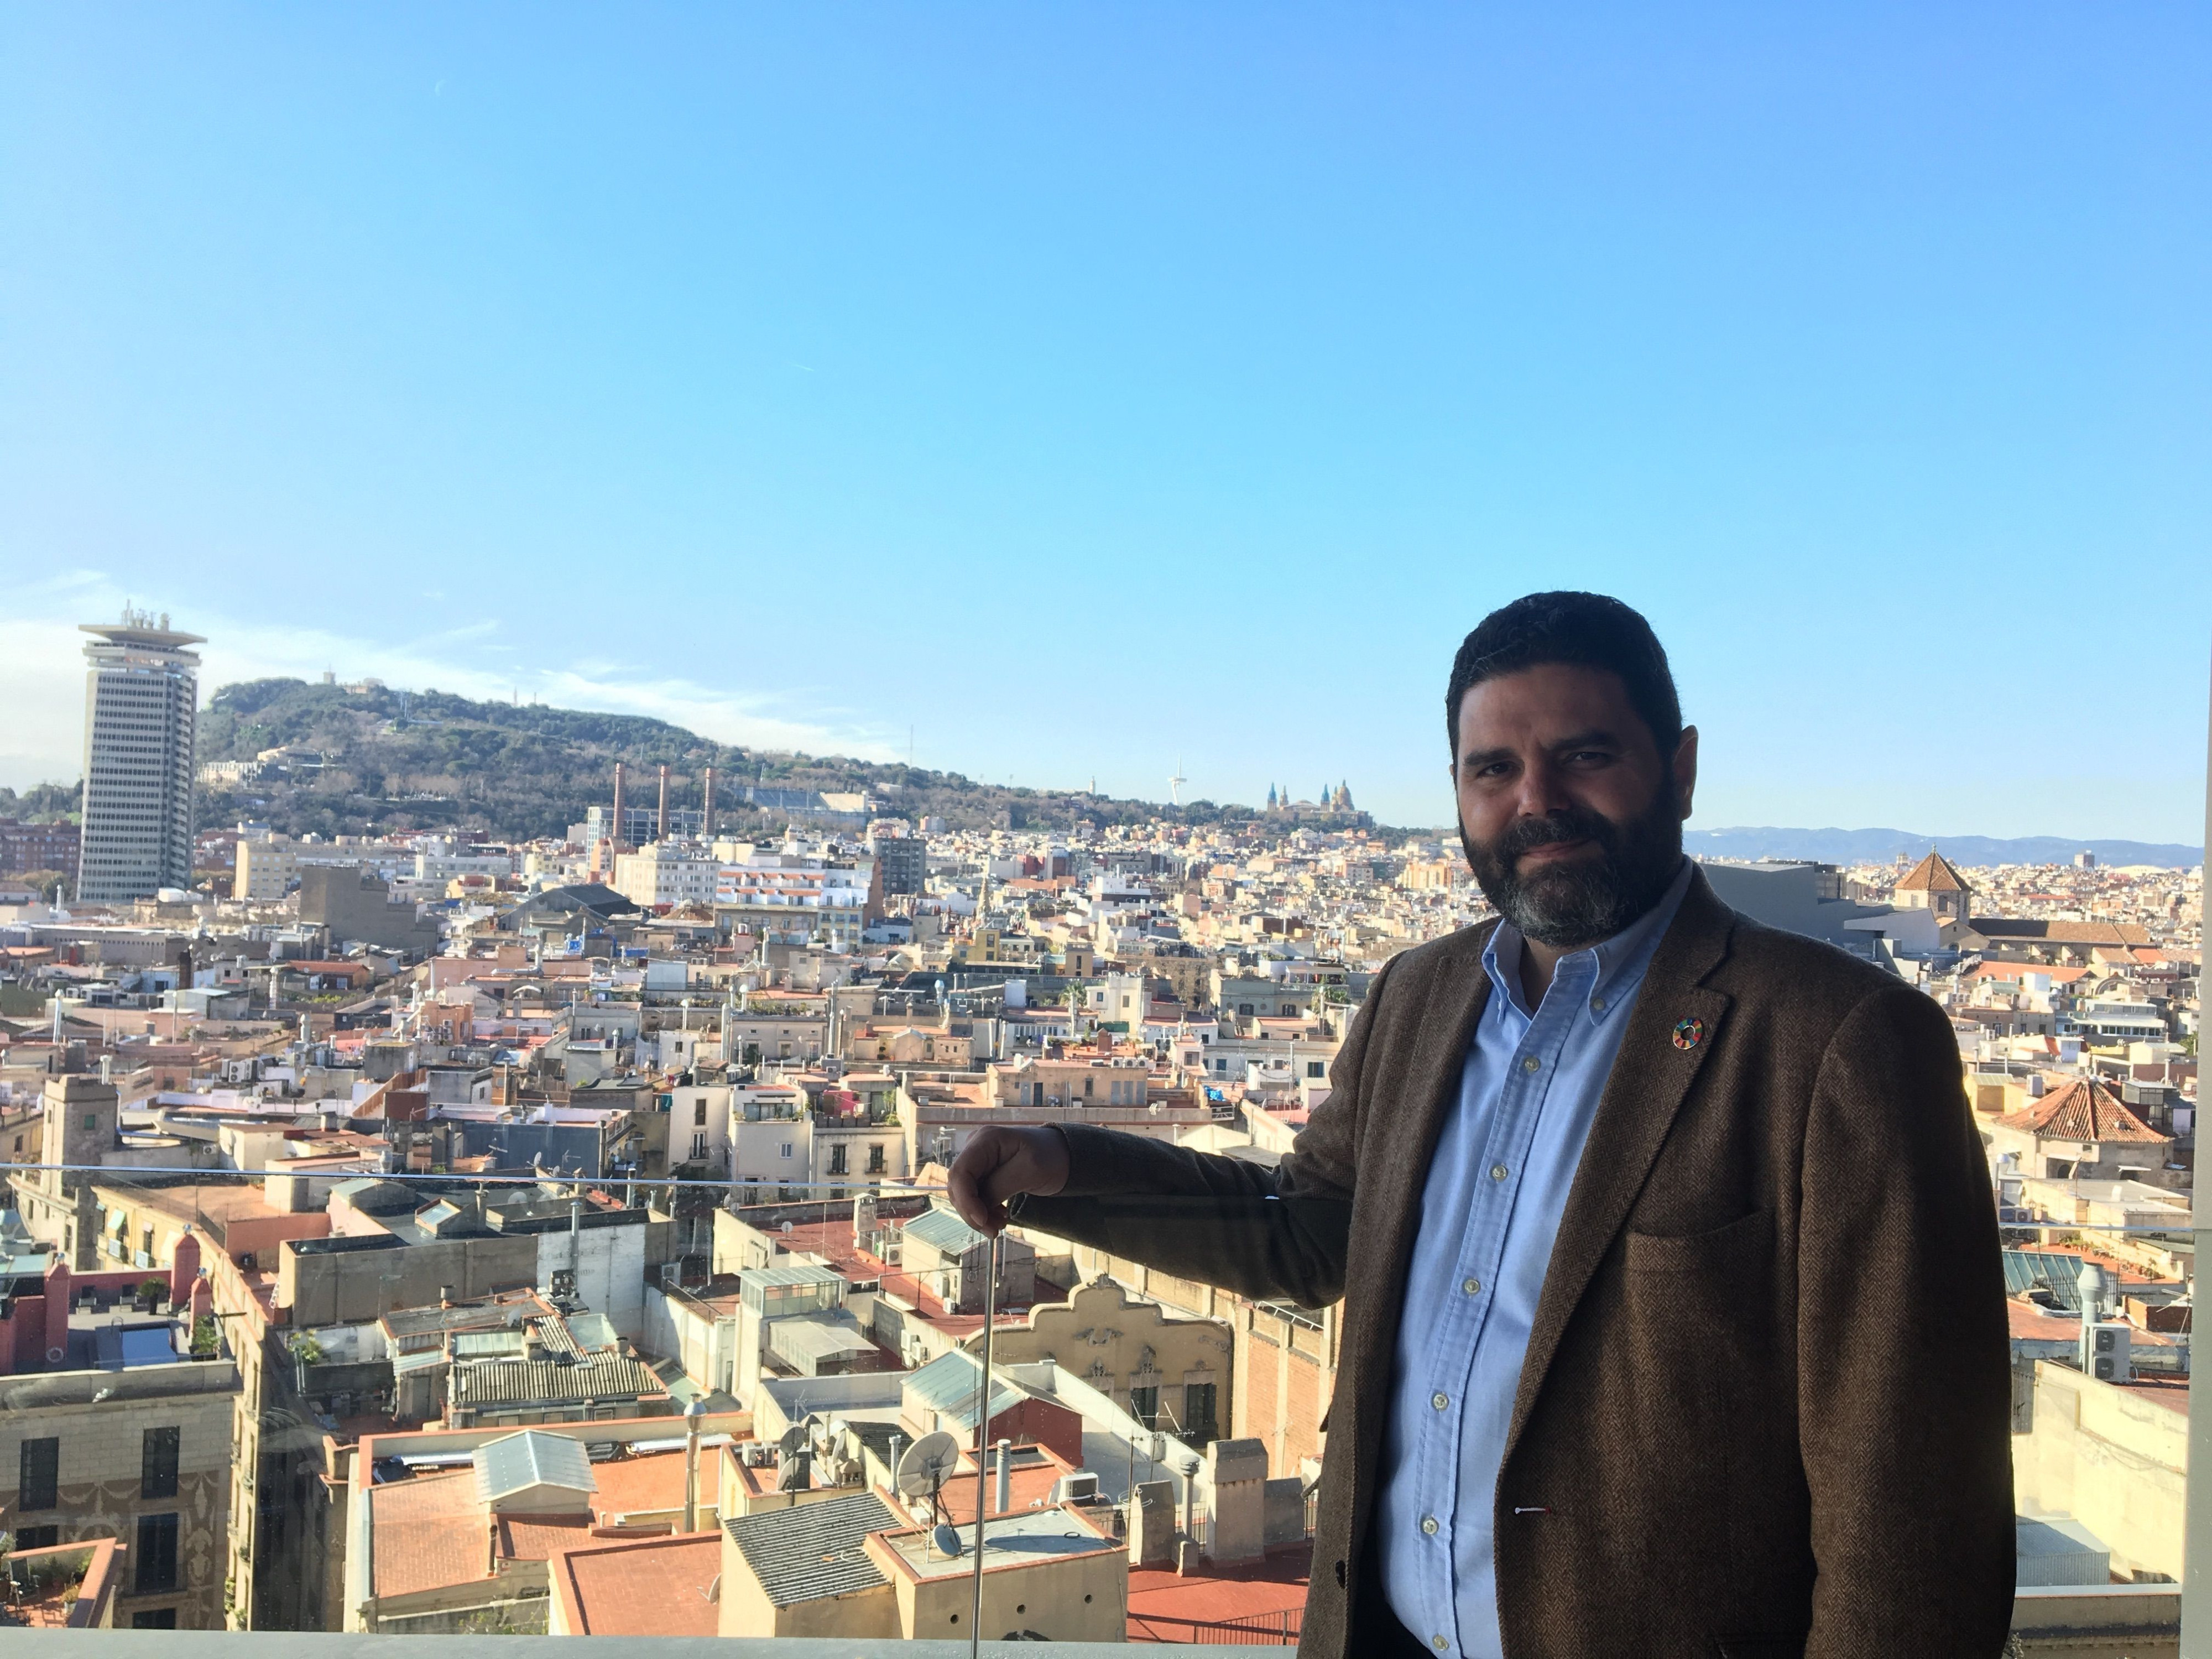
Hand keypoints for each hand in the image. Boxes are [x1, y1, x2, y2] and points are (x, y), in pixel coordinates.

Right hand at [948, 1125, 1069, 1234]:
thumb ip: (999, 1187)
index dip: (966, 1200)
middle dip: (972, 1212)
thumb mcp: (1029, 1171)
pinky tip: (1000, 1217)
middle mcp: (976, 1148)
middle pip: (958, 1186)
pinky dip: (984, 1210)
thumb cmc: (1051, 1158)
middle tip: (993, 1231)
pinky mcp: (984, 1173)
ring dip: (978, 1214)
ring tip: (1000, 1226)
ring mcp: (979, 1160)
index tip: (982, 1221)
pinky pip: (975, 1195)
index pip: (960, 1172)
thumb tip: (977, 1207)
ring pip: (964, 1194)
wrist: (1065, 1157)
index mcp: (985, 1140)